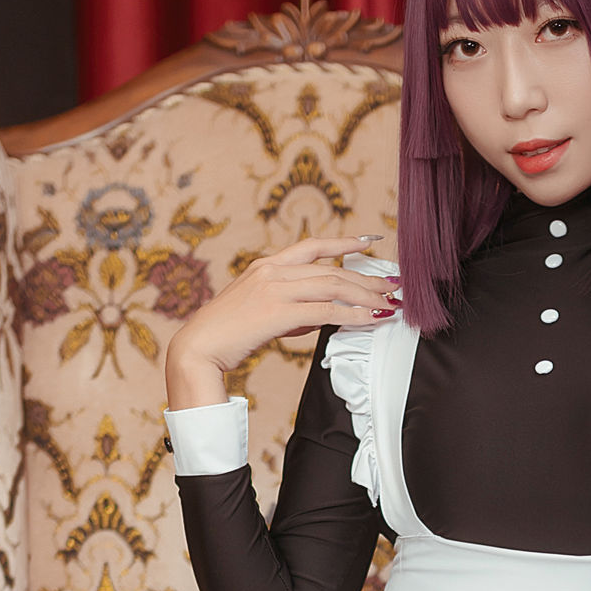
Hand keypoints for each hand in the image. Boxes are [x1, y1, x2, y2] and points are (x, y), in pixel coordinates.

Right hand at [165, 235, 399, 408]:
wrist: (197, 349)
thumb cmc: (226, 335)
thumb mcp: (259, 312)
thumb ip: (291, 309)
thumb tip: (322, 314)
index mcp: (266, 266)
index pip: (312, 246)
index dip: (343, 243)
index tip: (369, 241)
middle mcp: (272, 271)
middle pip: (331, 269)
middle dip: (367, 277)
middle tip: (394, 284)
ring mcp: (274, 289)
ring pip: (333, 286)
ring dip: (367, 295)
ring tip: (390, 303)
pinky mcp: (277, 312)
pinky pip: (325, 310)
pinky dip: (353, 314)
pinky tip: (371, 319)